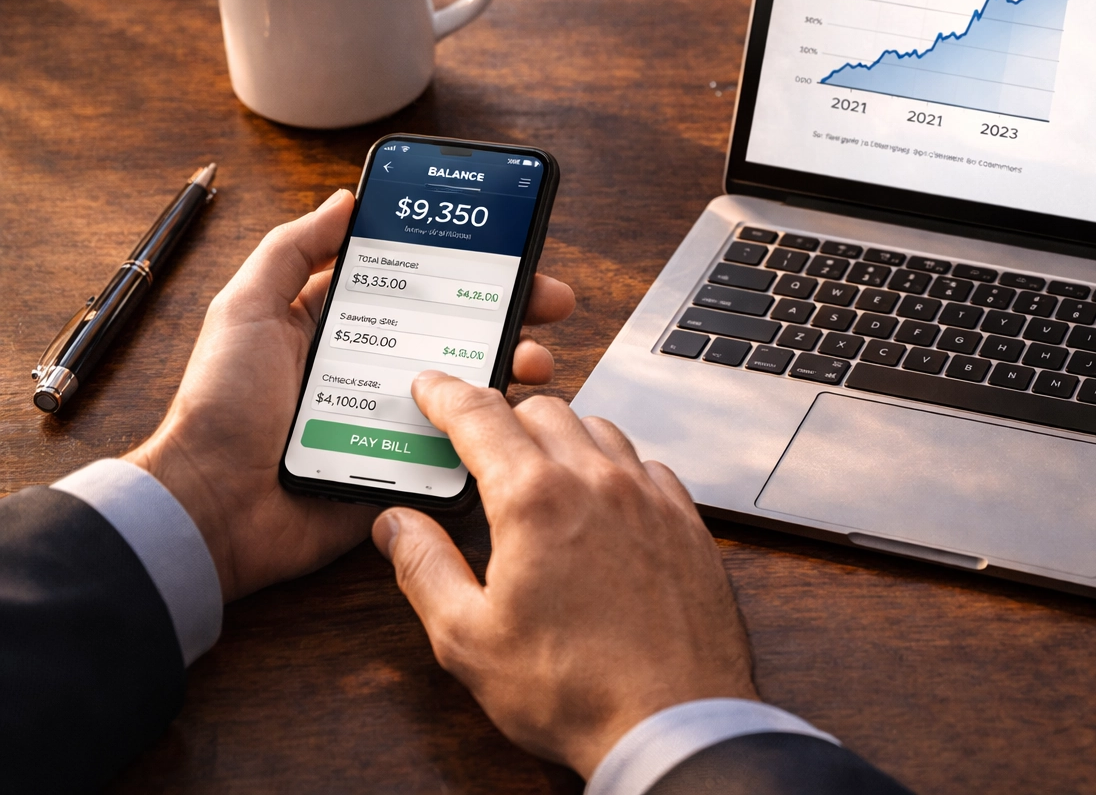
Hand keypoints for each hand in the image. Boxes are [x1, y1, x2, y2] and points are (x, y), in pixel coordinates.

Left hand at [125, 189, 576, 600]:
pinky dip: (496, 430)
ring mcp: (396, 420)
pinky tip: (518, 414)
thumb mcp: (246, 310)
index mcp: (339, 327)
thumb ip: (292, 251)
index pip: (417, 286)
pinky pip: (463, 446)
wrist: (215, 507)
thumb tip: (345, 201)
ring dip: (513, 365)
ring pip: (472, 386)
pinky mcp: (408, 469)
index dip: (464, 267)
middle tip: (550, 301)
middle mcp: (375, 369)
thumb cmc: (222, 406)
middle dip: (510, 311)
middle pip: (458, 330)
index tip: (508, 251)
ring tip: (535, 359)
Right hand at [373, 375, 756, 776]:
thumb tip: (397, 526)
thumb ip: (425, 570)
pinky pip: (646, 465)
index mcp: (535, 499)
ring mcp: (650, 496)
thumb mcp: (470, 639)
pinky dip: (615, 466)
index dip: (446, 394)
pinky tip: (604, 500)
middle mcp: (598, 481)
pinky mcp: (686, 520)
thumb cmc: (576, 690)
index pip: (479, 416)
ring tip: (540, 470)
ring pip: (600, 428)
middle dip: (503, 416)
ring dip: (563, 435)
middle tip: (480, 444)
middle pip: (543, 409)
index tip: (430, 387)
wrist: (674, 721)